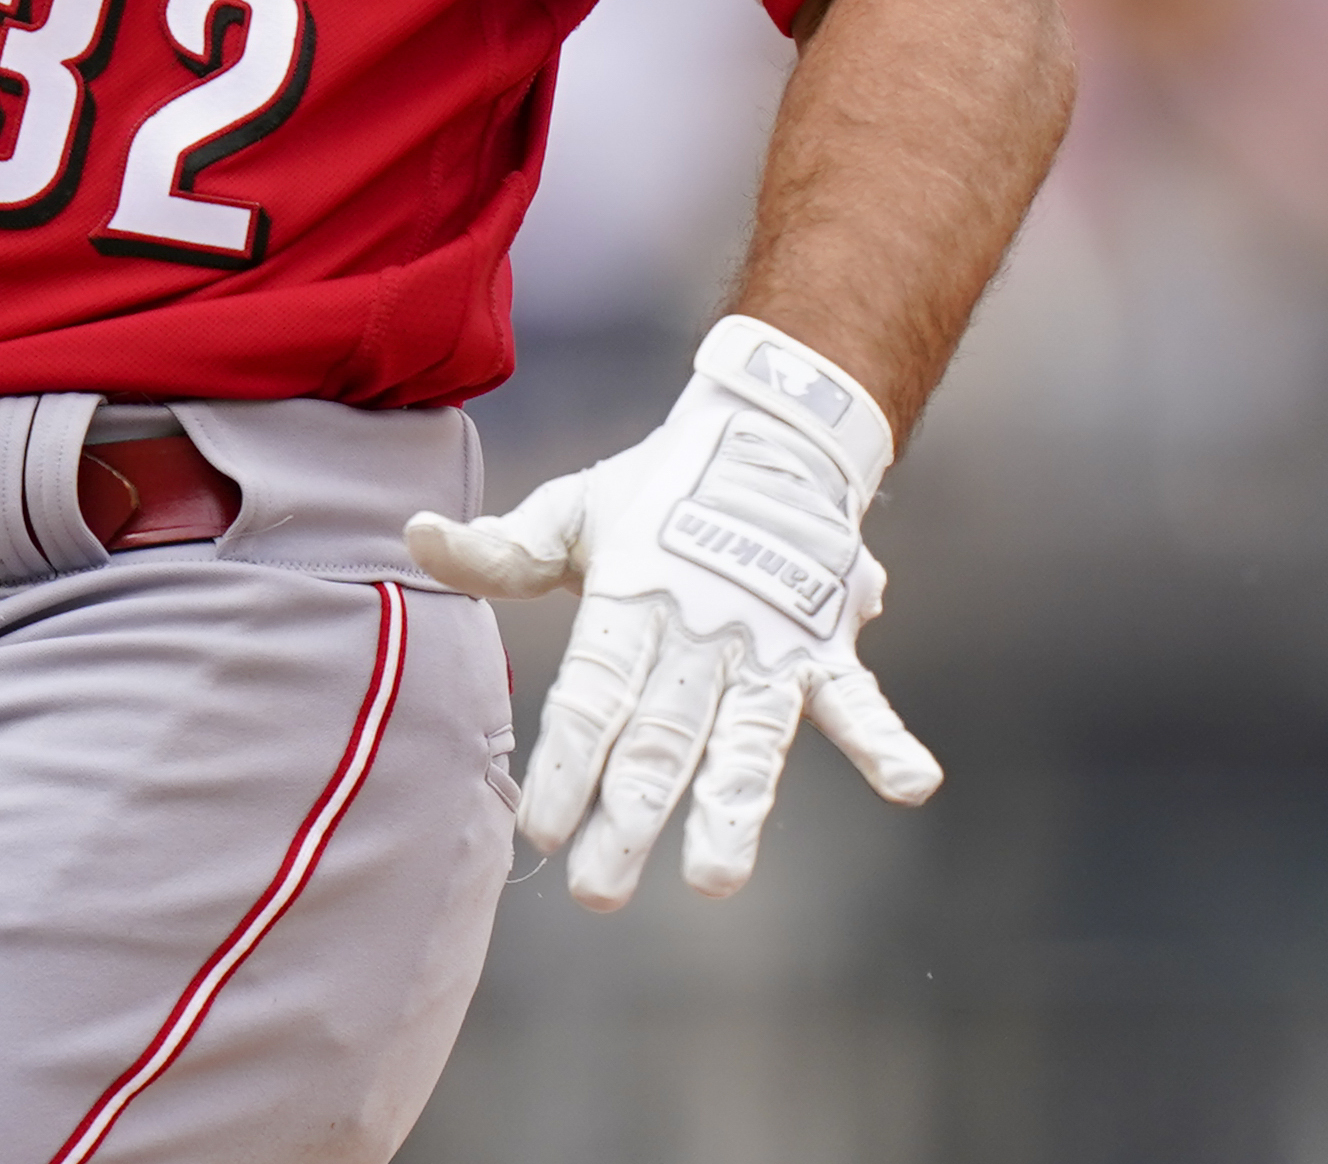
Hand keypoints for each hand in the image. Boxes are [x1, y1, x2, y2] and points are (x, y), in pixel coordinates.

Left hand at [404, 318, 942, 906]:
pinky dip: (887, 739)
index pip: (592, 695)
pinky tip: (912, 783)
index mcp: (633, 602)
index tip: (538, 826)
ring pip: (747, 739)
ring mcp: (770, 645)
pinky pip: (860, 699)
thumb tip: (414, 534)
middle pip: (660, 736)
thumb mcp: (574, 512)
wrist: (770, 434)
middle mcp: (701, 632)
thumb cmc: (655, 491)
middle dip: (628, 816)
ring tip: (717, 879)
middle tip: (598, 892)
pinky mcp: (827, 647)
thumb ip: (503, 550)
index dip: (566, 762)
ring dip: (734, 809)